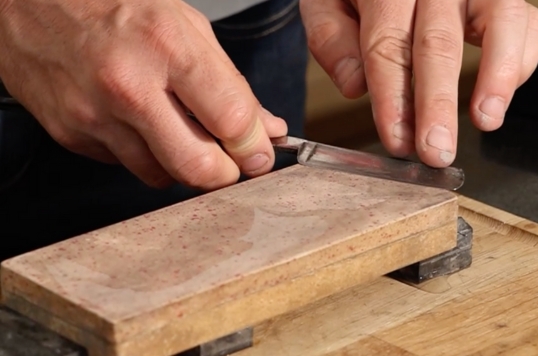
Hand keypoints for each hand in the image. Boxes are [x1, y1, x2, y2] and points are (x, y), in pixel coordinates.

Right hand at [0, 0, 286, 189]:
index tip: (258, 153)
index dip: (254, 146)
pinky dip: (146, 156)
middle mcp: (128, 86)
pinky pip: (127, 166)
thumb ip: (229, 83)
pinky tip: (141, 127)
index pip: (231, 119)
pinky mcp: (72, 135)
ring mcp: (95, 115)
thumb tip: (265, 128)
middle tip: (231, 162)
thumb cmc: (110, 2)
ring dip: (184, 166)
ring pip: (163, 176)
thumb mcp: (183, 25)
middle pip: (198, 166)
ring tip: (181, 133)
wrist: (27, 0)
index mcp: (167, 46)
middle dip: (225, 174)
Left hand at [300, 0, 537, 166]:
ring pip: (497, 22)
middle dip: (437, 104)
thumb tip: (354, 86)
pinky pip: (522, 21)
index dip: (393, 98)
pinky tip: (496, 97)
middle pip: (438, 43)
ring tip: (486, 121)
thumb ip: (331, 38)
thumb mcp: (326, 2)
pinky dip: (516, 60)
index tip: (398, 140)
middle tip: (435, 150)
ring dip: (494, 77)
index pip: (388, 47)